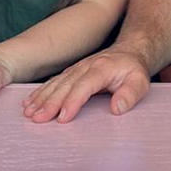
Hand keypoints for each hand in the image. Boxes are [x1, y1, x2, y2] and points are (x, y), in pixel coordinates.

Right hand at [21, 48, 150, 122]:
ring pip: (56, 83)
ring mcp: (77, 68)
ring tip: (29, 113)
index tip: (63, 117)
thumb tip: (117, 108)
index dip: (73, 101)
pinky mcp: (71, 72)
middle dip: (50, 102)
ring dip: (41, 98)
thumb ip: (131, 94)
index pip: (85, 85)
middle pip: (65, 85)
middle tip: (38, 118)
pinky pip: (53, 82)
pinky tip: (29, 102)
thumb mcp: (141, 81)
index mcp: (102, 68)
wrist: (129, 51)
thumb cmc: (133, 70)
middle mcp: (86, 66)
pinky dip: (40, 92)